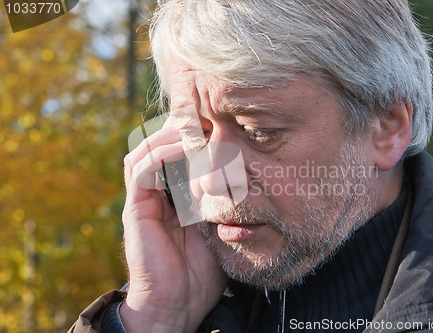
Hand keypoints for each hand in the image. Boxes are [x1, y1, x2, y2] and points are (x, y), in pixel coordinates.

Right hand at [120, 120, 227, 332]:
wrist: (179, 304)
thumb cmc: (203, 270)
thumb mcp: (219, 227)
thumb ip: (222, 201)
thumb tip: (241, 175)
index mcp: (174, 196)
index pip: (177, 154)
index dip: (195, 136)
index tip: (221, 124)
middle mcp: (156, 193)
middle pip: (159, 145)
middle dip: (183, 128)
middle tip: (209, 119)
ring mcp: (144, 199)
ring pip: (147, 150)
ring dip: (170, 135)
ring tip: (197, 128)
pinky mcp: (136, 208)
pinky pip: (142, 170)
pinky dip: (161, 153)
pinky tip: (185, 148)